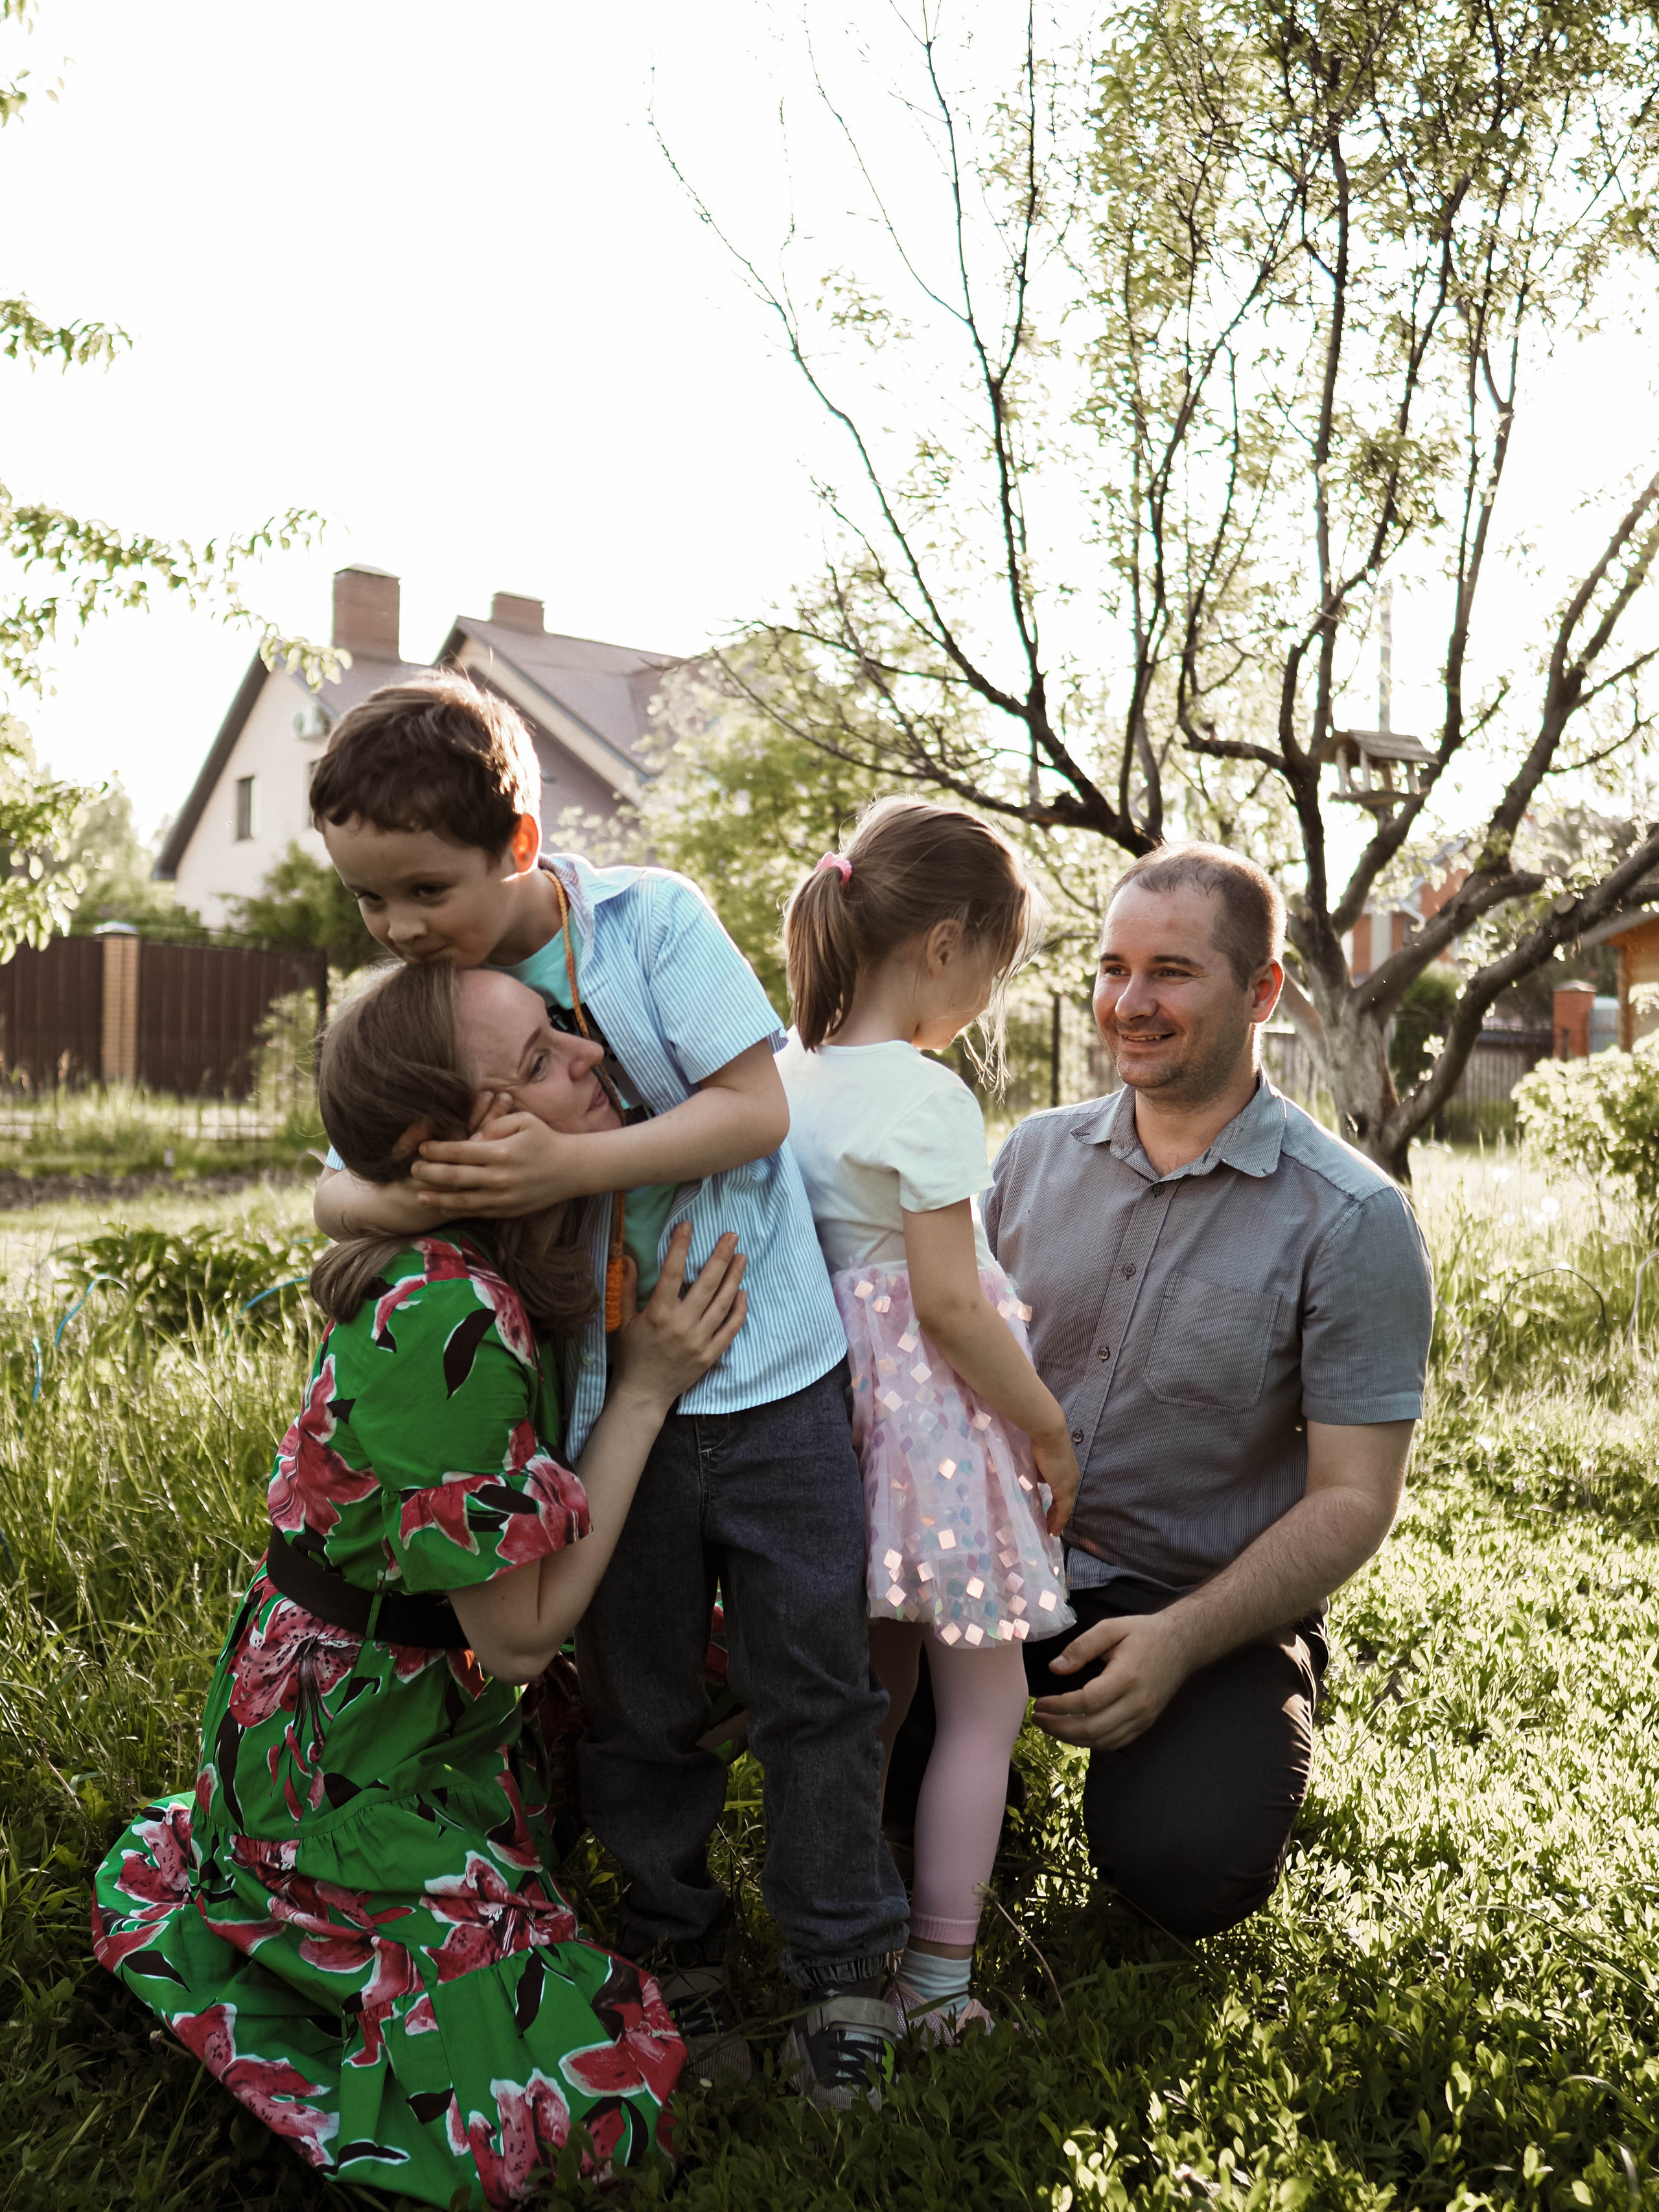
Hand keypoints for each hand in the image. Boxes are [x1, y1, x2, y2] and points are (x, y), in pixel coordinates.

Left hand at [411, 1110, 579, 1215]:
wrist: (572, 1169)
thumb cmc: (546, 1139)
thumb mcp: (523, 1121)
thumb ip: (494, 1125)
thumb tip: (469, 1137)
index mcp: (501, 1152)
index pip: (459, 1151)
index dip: (436, 1150)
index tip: (421, 1148)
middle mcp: (499, 1177)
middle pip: (455, 1177)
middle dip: (429, 1174)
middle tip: (412, 1170)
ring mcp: (504, 1197)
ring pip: (462, 1201)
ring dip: (438, 1198)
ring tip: (419, 1196)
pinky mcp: (508, 1210)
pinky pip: (478, 1212)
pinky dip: (458, 1210)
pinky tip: (444, 1206)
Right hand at [609, 1223, 747, 1411]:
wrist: (643, 1393)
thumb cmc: (631, 1354)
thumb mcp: (624, 1320)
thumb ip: (628, 1288)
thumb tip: (627, 1256)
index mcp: (659, 1313)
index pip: (673, 1272)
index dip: (680, 1246)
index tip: (688, 1226)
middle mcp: (682, 1324)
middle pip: (707, 1283)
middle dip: (720, 1256)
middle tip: (731, 1235)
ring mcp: (700, 1340)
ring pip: (723, 1303)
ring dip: (734, 1277)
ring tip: (741, 1257)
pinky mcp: (711, 1354)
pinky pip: (730, 1329)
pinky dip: (739, 1310)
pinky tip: (743, 1292)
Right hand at [1031, 1427, 1080, 1538]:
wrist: (1048, 1434)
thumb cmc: (1041, 1441)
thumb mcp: (1040, 1460)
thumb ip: (1041, 1472)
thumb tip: (1039, 1480)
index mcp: (1067, 1471)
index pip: (1063, 1492)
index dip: (1057, 1504)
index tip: (1050, 1512)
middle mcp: (1071, 1479)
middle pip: (1066, 1502)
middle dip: (1057, 1515)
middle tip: (1049, 1525)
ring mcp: (1069, 1483)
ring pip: (1065, 1508)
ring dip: (1057, 1520)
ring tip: (1050, 1530)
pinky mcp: (1064, 1488)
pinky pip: (1063, 1510)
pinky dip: (1058, 1521)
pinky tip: (1052, 1530)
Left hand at [1031, 1607, 1195, 1751]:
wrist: (1182, 1644)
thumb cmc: (1144, 1633)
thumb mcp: (1111, 1628)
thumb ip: (1081, 1647)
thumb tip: (1055, 1668)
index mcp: (1126, 1677)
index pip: (1087, 1702)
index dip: (1059, 1707)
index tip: (1039, 1703)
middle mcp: (1137, 1703)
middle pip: (1092, 1729)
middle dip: (1059, 1728)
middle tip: (1037, 1719)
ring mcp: (1143, 1717)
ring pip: (1102, 1741)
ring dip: (1071, 1739)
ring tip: (1050, 1726)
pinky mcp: (1146, 1724)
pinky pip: (1115, 1742)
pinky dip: (1091, 1742)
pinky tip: (1074, 1732)